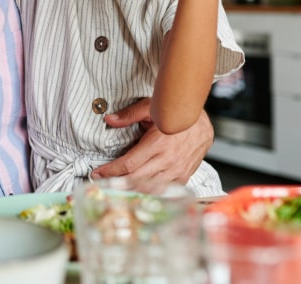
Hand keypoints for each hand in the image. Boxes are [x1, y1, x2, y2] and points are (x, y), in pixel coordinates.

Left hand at [90, 99, 213, 194]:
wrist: (203, 124)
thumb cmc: (176, 115)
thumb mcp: (151, 108)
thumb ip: (129, 115)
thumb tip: (109, 119)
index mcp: (157, 144)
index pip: (128, 164)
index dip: (110, 171)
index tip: (97, 173)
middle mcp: (167, 161)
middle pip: (135, 179)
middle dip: (115, 183)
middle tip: (101, 184)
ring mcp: (176, 171)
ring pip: (148, 188)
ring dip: (130, 191)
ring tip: (115, 190)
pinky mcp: (183, 177)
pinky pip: (163, 191)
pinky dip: (148, 193)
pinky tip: (136, 193)